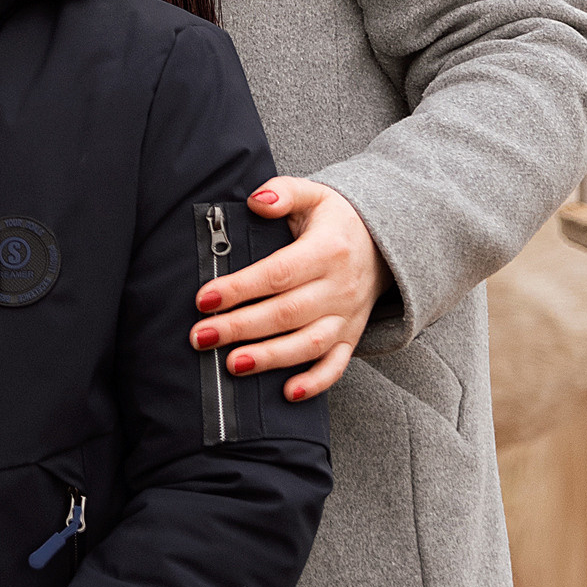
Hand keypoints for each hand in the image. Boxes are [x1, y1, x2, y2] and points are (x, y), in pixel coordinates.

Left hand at [191, 179, 389, 399]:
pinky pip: (336, 365)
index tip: (204, 298)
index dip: (240, 287)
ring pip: (309, 344)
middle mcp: (340, 287)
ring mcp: (348, 316)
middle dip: (241, 327)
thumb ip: (283, 192)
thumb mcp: (314, 194)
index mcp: (328, 250)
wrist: (384, 244)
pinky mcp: (351, 336)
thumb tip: (256, 200)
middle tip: (202, 337)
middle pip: (287, 313)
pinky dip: (315, 382)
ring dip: (270, 358)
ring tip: (232, 365)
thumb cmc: (336, 220)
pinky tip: (286, 393)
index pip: (278, 273)